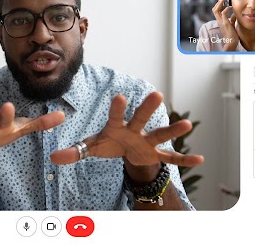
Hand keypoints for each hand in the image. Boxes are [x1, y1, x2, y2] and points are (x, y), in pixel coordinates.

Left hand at [50, 92, 203, 166]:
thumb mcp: (90, 148)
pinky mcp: (155, 154)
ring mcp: (147, 142)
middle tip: (157, 94)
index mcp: (116, 127)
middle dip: (147, 109)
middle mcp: (134, 131)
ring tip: (186, 125)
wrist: (125, 152)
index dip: (117, 108)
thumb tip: (54, 158)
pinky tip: (200, 158)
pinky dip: (184, 159)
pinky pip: (171, 158)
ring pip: (160, 135)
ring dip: (172, 131)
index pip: (115, 116)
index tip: (120, 96)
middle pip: (141, 119)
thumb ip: (74, 152)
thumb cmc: (108, 144)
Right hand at [212, 0, 239, 50]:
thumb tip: (234, 14)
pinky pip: (223, 13)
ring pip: (216, 10)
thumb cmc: (233, 34)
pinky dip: (227, 9)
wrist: (232, 41)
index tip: (223, 0)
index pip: (216, 12)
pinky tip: (231, 7)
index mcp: (220, 21)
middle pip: (214, 10)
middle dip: (218, 3)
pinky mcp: (225, 23)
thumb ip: (232, 19)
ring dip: (220, 3)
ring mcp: (221, 22)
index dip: (218, 5)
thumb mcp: (232, 25)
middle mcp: (219, 21)